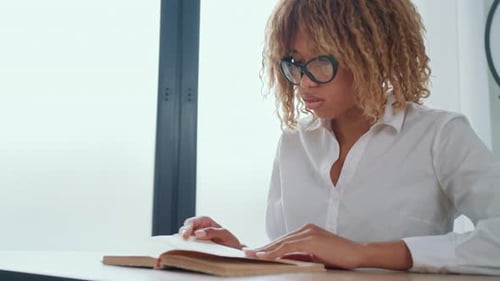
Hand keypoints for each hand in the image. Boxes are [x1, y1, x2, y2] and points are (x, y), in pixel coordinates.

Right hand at [178, 216, 243, 248]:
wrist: (234, 252)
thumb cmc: (230, 241)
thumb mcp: (225, 234)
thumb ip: (212, 232)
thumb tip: (198, 233)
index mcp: (205, 222)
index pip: (193, 222)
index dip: (187, 227)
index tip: (185, 234)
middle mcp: (198, 228)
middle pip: (185, 229)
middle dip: (182, 233)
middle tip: (183, 240)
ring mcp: (196, 238)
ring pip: (184, 238)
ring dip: (182, 241)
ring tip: (181, 246)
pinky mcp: (195, 247)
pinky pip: (187, 246)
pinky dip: (184, 248)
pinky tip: (184, 251)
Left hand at [244, 223, 362, 268]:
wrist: (357, 254)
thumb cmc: (339, 257)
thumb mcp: (315, 256)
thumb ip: (299, 256)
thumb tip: (283, 261)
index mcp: (306, 232)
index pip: (283, 241)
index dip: (268, 247)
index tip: (255, 253)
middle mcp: (305, 229)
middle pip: (279, 240)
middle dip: (263, 248)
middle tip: (247, 254)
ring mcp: (308, 232)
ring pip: (282, 242)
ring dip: (265, 250)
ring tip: (251, 256)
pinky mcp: (311, 238)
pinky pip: (289, 246)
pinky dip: (275, 252)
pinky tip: (266, 256)